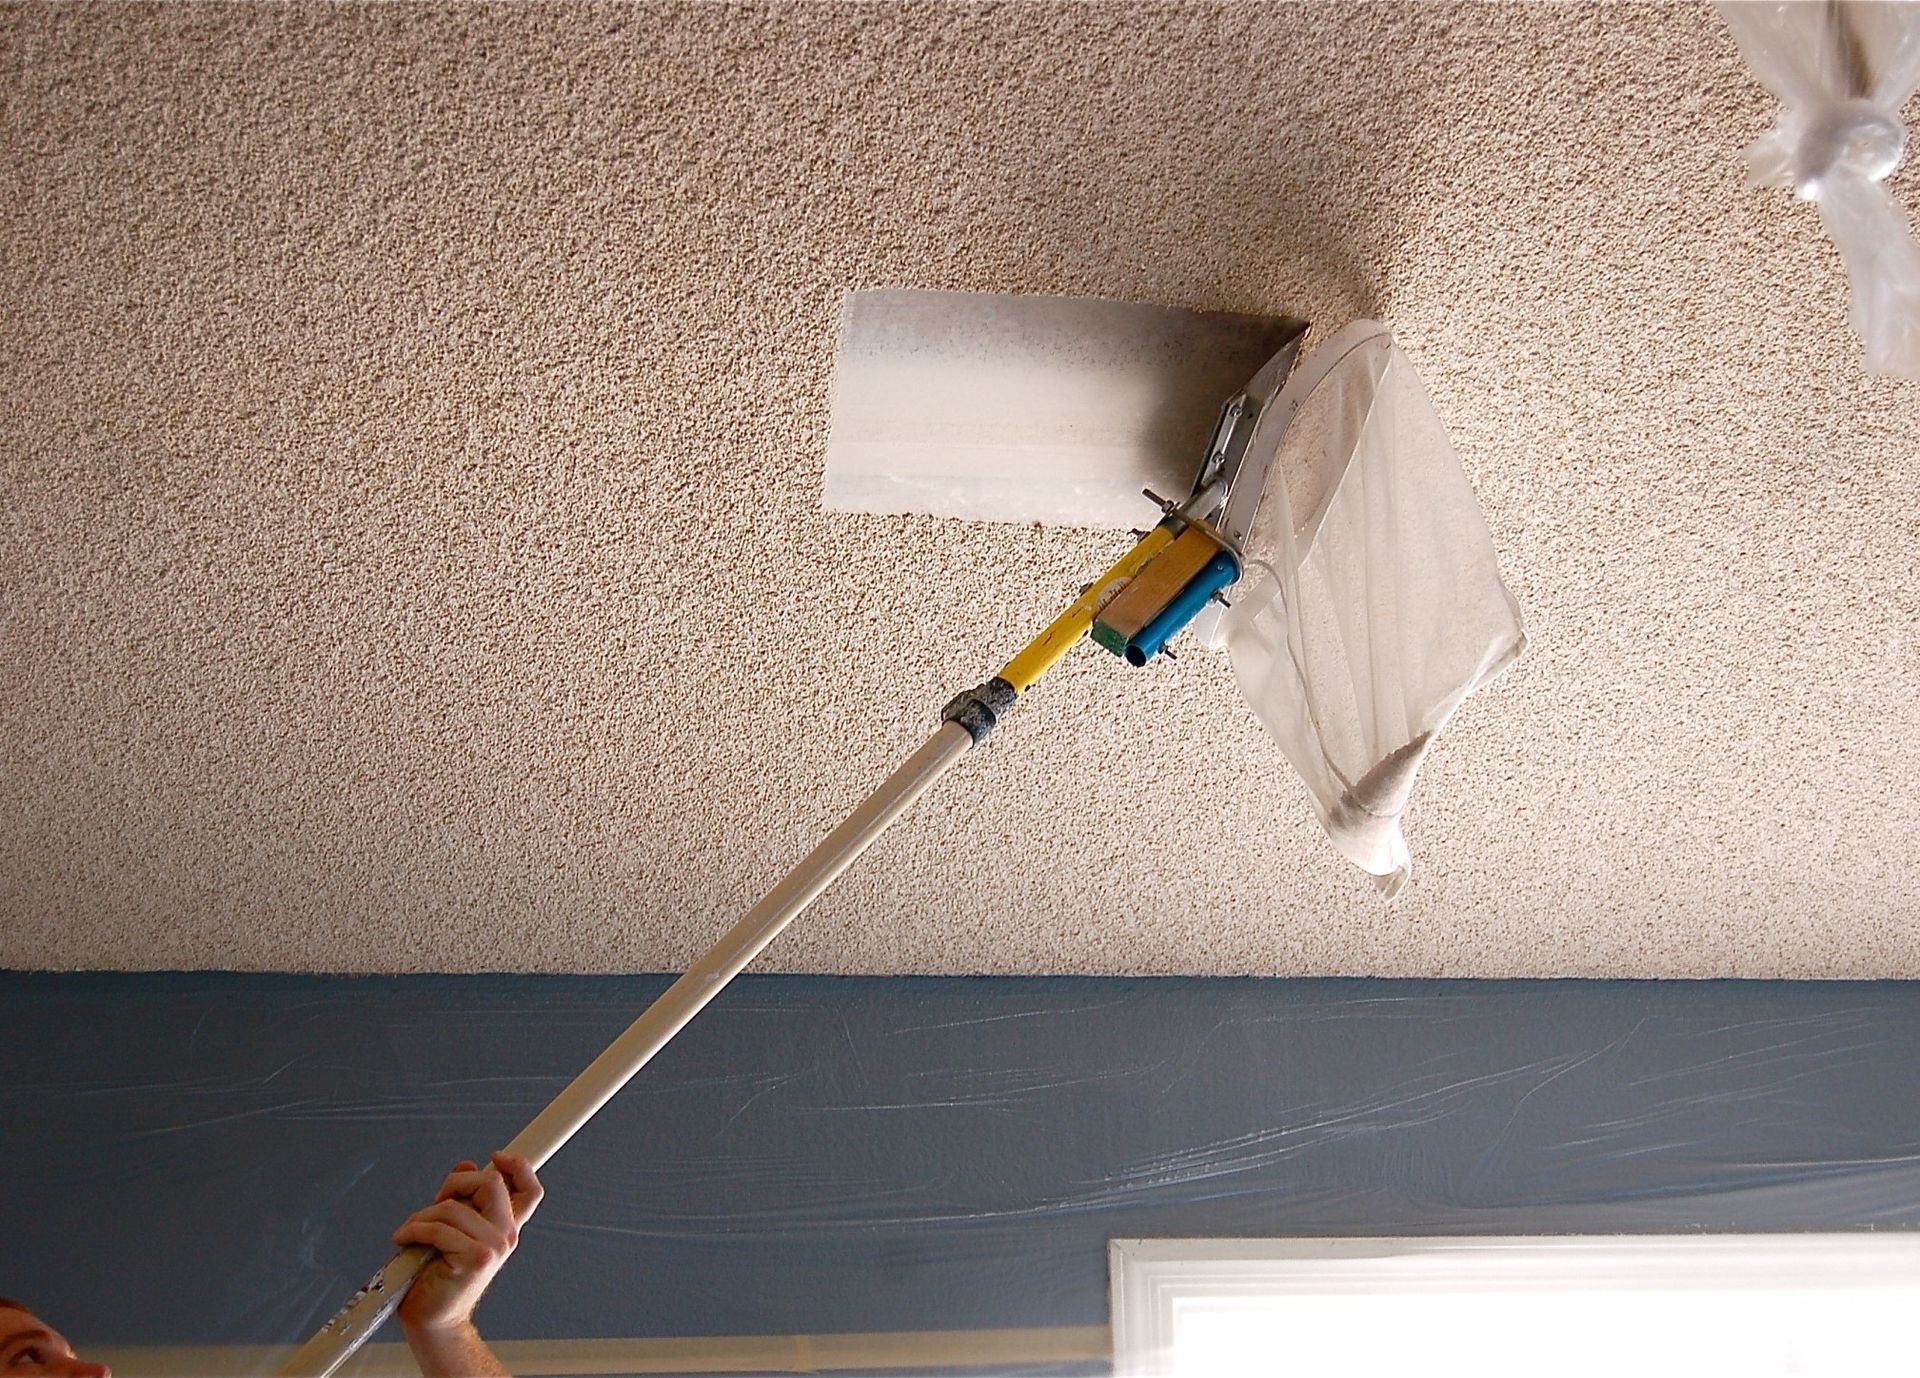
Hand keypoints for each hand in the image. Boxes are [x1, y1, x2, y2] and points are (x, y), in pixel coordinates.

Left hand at [392, 1151, 543, 1335]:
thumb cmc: (439, 1279)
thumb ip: (462, 1200)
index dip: (519, 1166)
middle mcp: (506, 1236)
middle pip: (491, 1183)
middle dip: (455, 1184)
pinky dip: (414, 1230)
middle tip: (437, 1202)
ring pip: (454, 1207)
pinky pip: (438, 1228)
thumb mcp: (453, 1230)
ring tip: (411, 1232)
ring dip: (423, 1216)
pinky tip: (404, 1239)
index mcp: (505, 1229)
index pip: (530, 1191)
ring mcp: (493, 1247)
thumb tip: (467, 1167)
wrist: (434, 1321)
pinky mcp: (474, 1258)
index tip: (497, 1157)